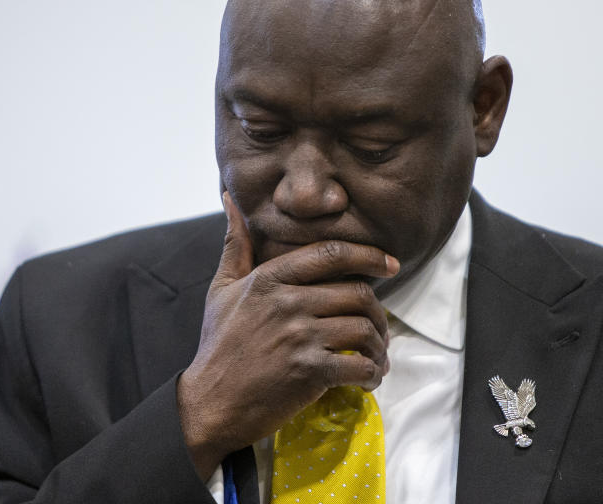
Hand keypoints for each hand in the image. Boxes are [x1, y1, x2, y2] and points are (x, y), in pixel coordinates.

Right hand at [176, 192, 398, 479]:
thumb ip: (236, 244)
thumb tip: (231, 199)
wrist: (210, 403)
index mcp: (270, 278)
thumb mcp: (222, 288)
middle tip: (379, 328)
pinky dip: (372, 373)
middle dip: (379, 313)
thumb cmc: (219, 345)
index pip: (332, 254)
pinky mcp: (309, 372)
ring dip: (379, 345)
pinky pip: (360, 365)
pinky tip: (368, 378)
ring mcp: (299, 337)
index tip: (391, 264)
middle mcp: (288, 302)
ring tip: (375, 355)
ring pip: (364, 329)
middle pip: (359, 293)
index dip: (370, 255)